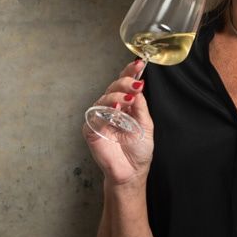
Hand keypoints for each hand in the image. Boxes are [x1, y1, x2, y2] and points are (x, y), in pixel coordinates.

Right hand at [83, 59, 153, 186]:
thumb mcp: (145, 125)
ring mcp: (100, 117)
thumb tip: (138, 86)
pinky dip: (105, 108)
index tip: (138, 64)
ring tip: (129, 98)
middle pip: (114, 87)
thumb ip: (141, 106)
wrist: (132, 172)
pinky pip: (95, 113)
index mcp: (125, 106)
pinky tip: (115, 108)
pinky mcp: (91, 128)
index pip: (125, 85)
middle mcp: (111, 108)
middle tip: (136, 84)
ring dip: (117, 94)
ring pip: (104, 97)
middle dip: (125, 82)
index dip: (130, 73)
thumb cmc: (138, 151)